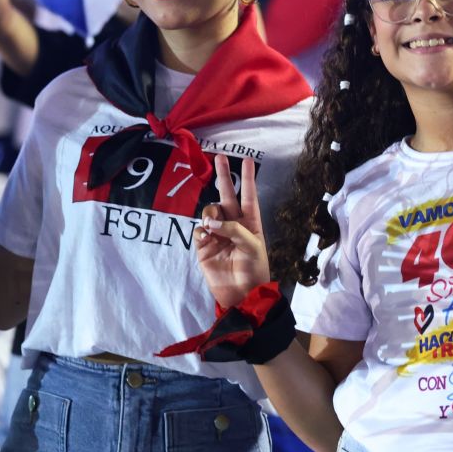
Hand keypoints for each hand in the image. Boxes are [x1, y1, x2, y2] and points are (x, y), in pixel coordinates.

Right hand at [195, 155, 272, 309]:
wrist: (241, 294)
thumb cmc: (254, 270)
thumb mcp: (251, 246)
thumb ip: (232, 229)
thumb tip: (210, 221)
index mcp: (250, 223)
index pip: (248, 196)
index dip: (247, 178)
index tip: (246, 160)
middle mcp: (233, 225)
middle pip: (226, 196)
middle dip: (223, 176)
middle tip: (219, 157)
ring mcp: (217, 235)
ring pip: (209, 212)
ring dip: (210, 213)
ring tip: (213, 226)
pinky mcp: (204, 247)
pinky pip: (198, 230)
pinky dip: (201, 231)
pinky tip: (206, 239)